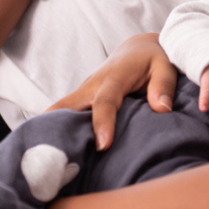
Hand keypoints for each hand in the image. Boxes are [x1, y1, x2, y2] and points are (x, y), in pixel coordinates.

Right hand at [46, 33, 176, 150]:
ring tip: (44, 159)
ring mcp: (83, 91)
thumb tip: (162, 109)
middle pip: (67, 106)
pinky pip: (64, 115)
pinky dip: (55, 130)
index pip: (105, 101)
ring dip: (50, 131)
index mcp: (114, 76)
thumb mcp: (164, 66)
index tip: (102, 146)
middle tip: (51, 155)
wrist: (137, 48)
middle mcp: (92, 84)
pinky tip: (52, 152)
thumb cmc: (152, 59)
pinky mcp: (80, 99)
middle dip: (57, 128)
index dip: (102, 122)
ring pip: (60, 111)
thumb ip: (163, 86)